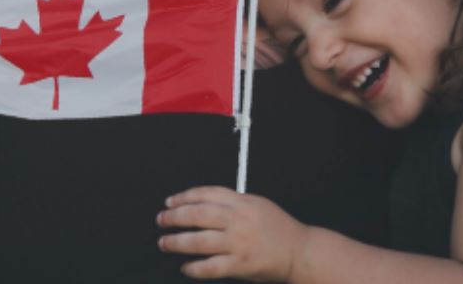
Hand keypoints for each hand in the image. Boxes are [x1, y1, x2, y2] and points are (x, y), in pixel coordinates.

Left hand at [157, 186, 307, 280]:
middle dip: (174, 217)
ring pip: (199, 240)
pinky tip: (185, 267)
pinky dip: (194, 268)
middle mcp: (239, 220)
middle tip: (161, 220)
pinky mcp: (240, 264)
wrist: (301, 252)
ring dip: (177, 242)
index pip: (206, 194)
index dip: (184, 197)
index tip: (170, 202)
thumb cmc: (280, 228)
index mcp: (242, 202)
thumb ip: (233, 202)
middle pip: (198, 214)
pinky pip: (210, 267)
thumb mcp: (257, 204)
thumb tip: (202, 203)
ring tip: (164, 242)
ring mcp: (239, 243)